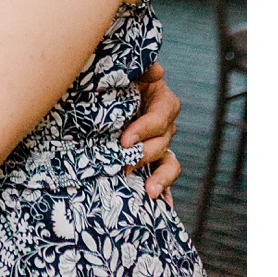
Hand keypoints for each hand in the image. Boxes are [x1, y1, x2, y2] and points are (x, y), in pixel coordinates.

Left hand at [120, 63, 180, 201]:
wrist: (108, 96)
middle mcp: (166, 127)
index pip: (159, 119)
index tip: (124, 140)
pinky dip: (165, 193)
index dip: (144, 130)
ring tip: (149, 191)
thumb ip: (142, 69)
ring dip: (160, 178)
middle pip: (162, 144)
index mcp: (163, 103)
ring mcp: (161, 147)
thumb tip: (157, 69)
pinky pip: (164, 180)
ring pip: (169, 164)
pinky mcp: (154, 163)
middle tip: (124, 163)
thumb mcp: (129, 73)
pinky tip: (162, 207)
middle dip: (144, 155)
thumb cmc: (119, 82)